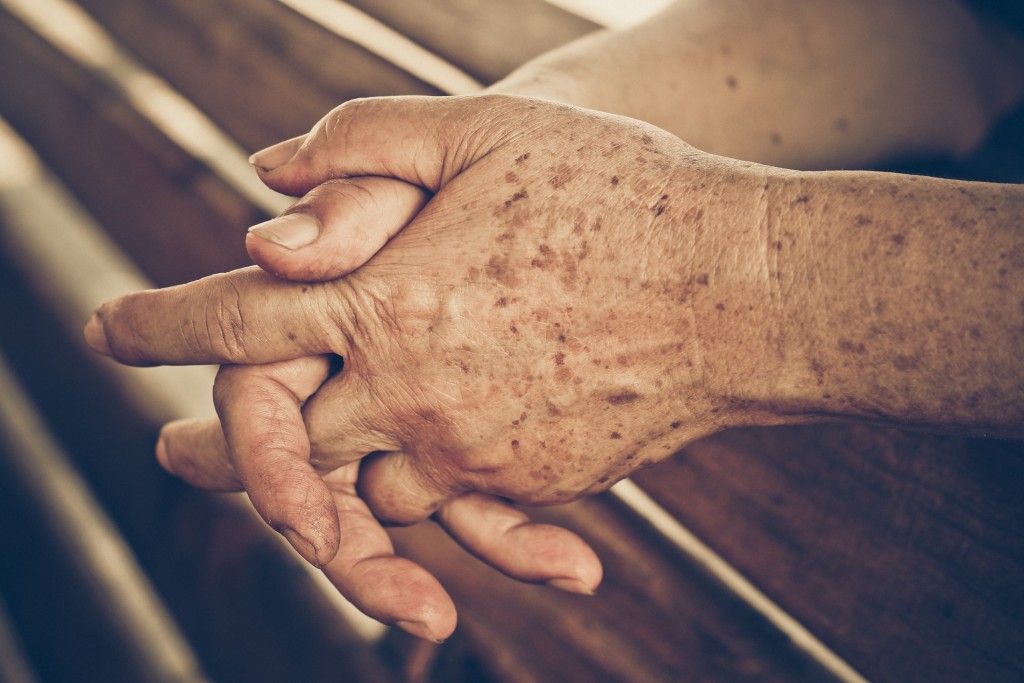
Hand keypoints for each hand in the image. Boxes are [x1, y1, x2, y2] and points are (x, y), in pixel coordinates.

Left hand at [86, 94, 778, 631]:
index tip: (109, 330)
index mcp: (389, 295)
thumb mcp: (487, 131)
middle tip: (170, 453)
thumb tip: (264, 175)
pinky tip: (412, 490)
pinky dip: (420, 504)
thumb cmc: (621, 194)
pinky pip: (449, 512)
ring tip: (290, 484)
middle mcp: (415, 392)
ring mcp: (472, 450)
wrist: (740, 294)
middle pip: (274, 444)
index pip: (234, 319)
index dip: (158, 324)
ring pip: (359, 491)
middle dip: (213, 449)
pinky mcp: (528, 486)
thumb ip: (364, 144)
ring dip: (318, 485)